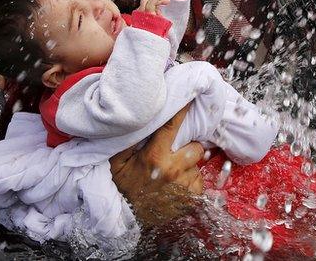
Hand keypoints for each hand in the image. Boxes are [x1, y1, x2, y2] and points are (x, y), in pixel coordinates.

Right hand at [110, 105, 204, 226]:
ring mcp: (184, 186)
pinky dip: (191, 180)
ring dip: (189, 165)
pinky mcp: (191, 199)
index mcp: (155, 156)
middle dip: (189, 147)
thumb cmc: (122, 185)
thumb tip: (137, 118)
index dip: (183, 110)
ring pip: (197, 166)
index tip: (192, 96)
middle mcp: (173, 169)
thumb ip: (127, 139)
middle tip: (177, 151)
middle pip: (196, 147)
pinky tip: (178, 183)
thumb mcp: (117, 161)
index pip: (172, 126)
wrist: (126, 218)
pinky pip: (199, 182)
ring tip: (174, 170)